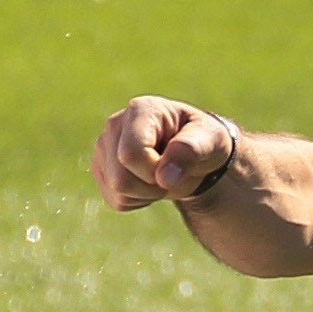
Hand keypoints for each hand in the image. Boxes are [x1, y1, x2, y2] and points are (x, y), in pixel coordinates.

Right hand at [91, 97, 237, 211]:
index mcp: (141, 110)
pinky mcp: (101, 167)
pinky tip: (149, 181)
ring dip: (147, 194)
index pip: (131, 154)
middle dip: (153, 187)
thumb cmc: (204, 141)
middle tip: (173, 173)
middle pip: (120, 179)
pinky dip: (138, 200)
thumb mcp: (211, 141)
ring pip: (116, 191)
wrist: (194, 153)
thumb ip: (189, 151)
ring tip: (162, 174)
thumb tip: (164, 177)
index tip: (176, 166)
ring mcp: (104, 146)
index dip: (154, 172)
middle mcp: (115, 124)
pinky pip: (116, 200)